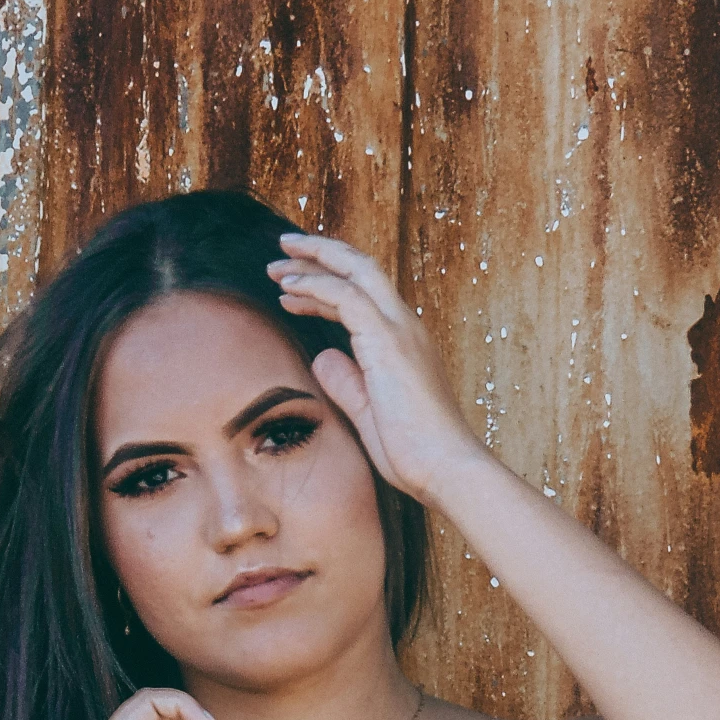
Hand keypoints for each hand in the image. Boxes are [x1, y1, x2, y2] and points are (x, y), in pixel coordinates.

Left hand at [266, 230, 486, 506]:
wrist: (444, 468)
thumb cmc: (413, 451)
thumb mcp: (368, 411)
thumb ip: (347, 382)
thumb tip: (323, 357)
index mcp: (402, 341)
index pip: (364, 293)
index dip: (326, 281)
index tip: (292, 283)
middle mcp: (405, 326)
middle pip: (361, 267)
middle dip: (319, 253)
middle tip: (281, 251)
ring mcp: (400, 330)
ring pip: (354, 272)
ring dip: (311, 264)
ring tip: (275, 266)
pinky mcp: (389, 342)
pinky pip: (347, 297)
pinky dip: (316, 286)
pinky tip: (289, 290)